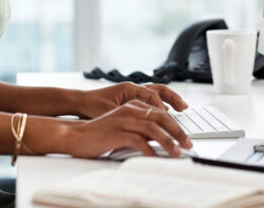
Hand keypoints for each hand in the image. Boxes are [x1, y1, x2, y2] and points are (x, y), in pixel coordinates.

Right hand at [61, 101, 192, 158]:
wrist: (75, 136)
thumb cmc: (99, 134)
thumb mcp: (123, 127)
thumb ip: (140, 129)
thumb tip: (161, 139)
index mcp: (132, 105)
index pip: (160, 112)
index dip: (175, 124)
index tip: (185, 136)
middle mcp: (129, 110)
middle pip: (161, 117)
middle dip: (178, 131)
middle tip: (188, 144)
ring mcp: (123, 120)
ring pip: (153, 128)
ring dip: (169, 141)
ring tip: (178, 152)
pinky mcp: (117, 132)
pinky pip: (139, 141)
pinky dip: (151, 150)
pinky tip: (157, 158)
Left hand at [76, 82, 187, 118]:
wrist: (80, 103)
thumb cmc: (92, 107)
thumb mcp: (109, 113)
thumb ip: (126, 118)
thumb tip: (143, 125)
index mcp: (128, 88)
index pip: (151, 94)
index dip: (160, 106)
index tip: (168, 115)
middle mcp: (133, 88)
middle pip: (159, 89)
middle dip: (173, 98)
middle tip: (184, 107)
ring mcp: (133, 93)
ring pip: (157, 93)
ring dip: (170, 100)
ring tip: (182, 109)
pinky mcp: (132, 99)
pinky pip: (151, 100)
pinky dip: (161, 105)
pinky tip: (167, 114)